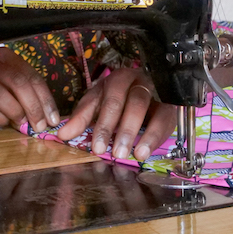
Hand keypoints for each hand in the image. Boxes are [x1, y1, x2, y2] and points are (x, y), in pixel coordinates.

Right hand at [0, 48, 62, 130]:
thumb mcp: (5, 80)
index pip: (31, 76)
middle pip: (18, 83)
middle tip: (40, 126)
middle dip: (33, 107)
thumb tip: (45, 116)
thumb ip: (22, 91)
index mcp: (5, 57)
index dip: (45, 98)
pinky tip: (2, 122)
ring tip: (22, 125)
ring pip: (1, 94)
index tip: (54, 118)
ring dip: (16, 112)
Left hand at [57, 67, 175, 161]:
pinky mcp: (170, 104)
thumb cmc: (117, 96)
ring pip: (150, 109)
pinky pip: (166, 119)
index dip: (103, 124)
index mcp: (118, 79)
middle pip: (132, 102)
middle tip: (116, 153)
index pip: (109, 99)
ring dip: (142, 133)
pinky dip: (156, 137)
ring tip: (134, 154)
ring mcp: (156, 91)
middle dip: (122, 129)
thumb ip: (82, 118)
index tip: (97, 148)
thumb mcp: (98, 103)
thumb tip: (62, 135)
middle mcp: (138, 81)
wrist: (145, 86)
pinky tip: (147, 151)